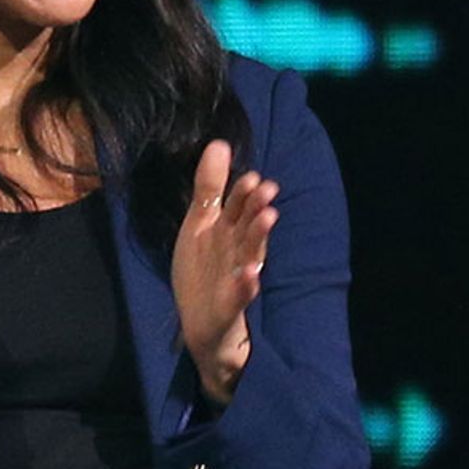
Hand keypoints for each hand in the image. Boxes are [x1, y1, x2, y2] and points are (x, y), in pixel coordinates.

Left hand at [173, 140, 279, 404]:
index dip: (244, 194)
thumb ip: (210, 187)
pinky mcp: (229, 306)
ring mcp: (234, 280)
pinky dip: (245, 286)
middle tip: (266, 190)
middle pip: (247, 229)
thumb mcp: (199, 224)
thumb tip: (219, 143)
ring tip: (268, 218)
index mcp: (228, 234)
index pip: (238, 210)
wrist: (202, 324)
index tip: (253, 176)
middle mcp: (236, 253)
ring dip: (259, 238)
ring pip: (250, 256)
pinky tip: (250, 275)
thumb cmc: (204, 269)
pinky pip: (239, 296)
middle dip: (256, 210)